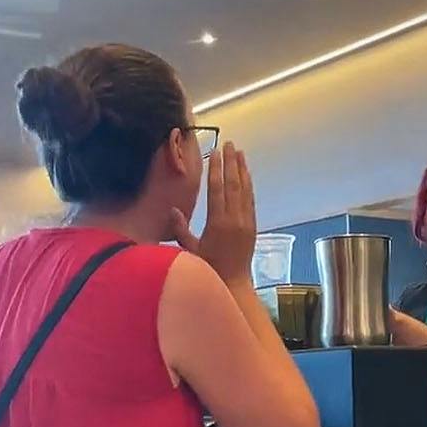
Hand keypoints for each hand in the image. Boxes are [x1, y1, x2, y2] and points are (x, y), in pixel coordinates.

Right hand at [169, 142, 256, 285]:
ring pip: (245, 190)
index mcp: (218, 223)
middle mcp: (235, 219)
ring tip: (239, 152)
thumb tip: (173, 209)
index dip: (216, 169)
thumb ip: (180, 229)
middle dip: (231, 162)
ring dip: (242, 169)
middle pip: (233, 184)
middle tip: (229, 143)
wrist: (233, 283)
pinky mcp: (252, 225)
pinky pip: (251, 200)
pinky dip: (248, 185)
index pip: (217, 190)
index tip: (215, 152)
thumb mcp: (190, 250)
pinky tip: (246, 174)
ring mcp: (246, 222)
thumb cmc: (208, 268)